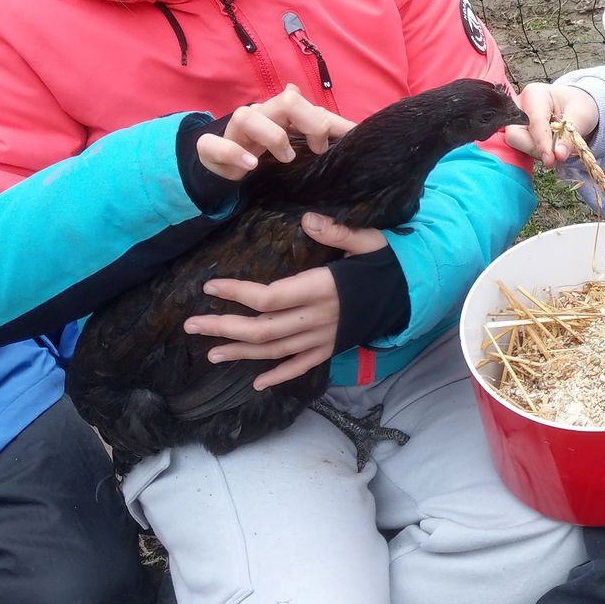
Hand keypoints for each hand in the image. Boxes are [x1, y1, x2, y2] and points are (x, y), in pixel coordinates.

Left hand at [184, 214, 387, 390]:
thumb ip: (337, 232)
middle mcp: (318, 318)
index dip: (236, 294)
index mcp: (322, 289)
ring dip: (241, 353)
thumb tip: (308, 220)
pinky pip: (302, 367)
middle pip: (262, 329)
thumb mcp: (369, 242)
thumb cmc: (388, 265)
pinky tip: (257, 383)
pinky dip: (279, 376)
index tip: (210, 288)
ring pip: (275, 351)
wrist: (413, 296)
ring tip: (212, 353)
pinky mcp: (332, 349)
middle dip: (224, 328)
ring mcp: (324, 338)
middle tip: (191, 326)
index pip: (269, 296)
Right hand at [197, 84, 353, 181]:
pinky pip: (213, 144)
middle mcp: (260, 115)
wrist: (222, 166)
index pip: (310, 106)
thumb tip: (354, 126)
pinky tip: (251, 165)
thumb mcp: (297, 142)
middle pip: (284, 101)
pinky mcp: (211, 149)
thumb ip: (324, 131)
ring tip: (287, 157)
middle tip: (317, 149)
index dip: (328, 121)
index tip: (345, 141)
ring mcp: (234, 131)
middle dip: (308, 122)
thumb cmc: (265, 150)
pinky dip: (233, 153)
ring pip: (247, 116)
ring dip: (273, 136)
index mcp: (280, 112)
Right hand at [502, 82, 599, 169]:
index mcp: (535, 94)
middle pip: (515, 135)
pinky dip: (534, 152)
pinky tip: (547, 148)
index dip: (542, 143)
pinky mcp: (514, 131)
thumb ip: (570, 136)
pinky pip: (518, 147)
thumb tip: (559, 155)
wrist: (574, 105)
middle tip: (556, 155)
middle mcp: (519, 105)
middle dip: (535, 149)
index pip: (534, 123)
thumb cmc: (577, 105)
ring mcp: (513, 119)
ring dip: (536, 151)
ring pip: (516, 143)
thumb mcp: (581, 117)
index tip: (551, 160)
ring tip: (556, 147)